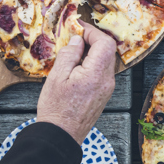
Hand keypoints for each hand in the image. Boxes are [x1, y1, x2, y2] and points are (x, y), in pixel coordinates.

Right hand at [37, 23, 116, 143]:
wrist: (61, 135)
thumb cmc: (56, 109)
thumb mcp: (57, 76)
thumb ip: (69, 54)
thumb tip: (78, 40)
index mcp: (96, 74)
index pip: (104, 43)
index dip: (92, 31)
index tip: (78, 28)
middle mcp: (107, 81)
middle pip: (107, 51)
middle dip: (92, 40)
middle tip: (74, 38)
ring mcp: (107, 89)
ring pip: (105, 61)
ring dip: (91, 52)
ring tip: (72, 54)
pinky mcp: (103, 95)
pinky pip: (102, 72)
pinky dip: (92, 64)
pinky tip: (76, 68)